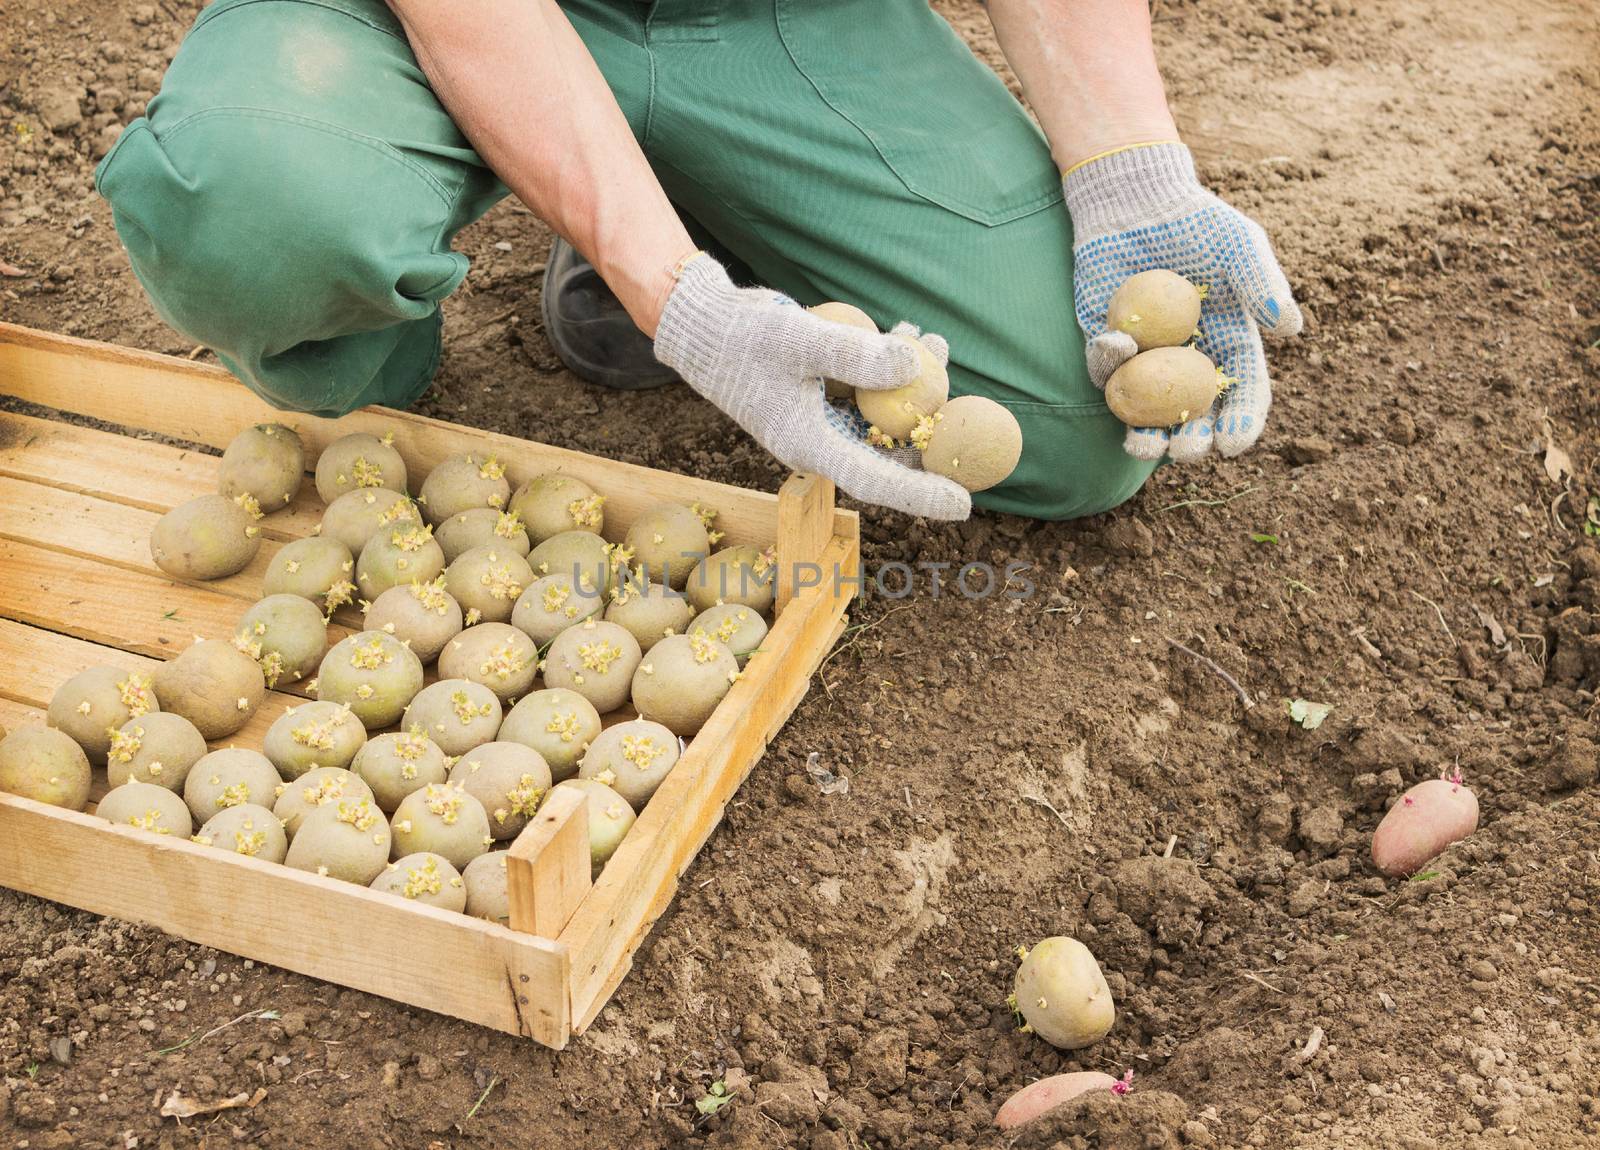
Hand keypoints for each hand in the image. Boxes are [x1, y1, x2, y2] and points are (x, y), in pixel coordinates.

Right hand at [653, 255, 970, 520]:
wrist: (702, 325)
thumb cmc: (740, 338)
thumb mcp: (798, 341)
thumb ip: (855, 355)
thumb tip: (914, 364)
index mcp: (811, 446)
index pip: (876, 481)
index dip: (922, 495)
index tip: (966, 504)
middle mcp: (821, 441)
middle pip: (890, 453)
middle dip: (932, 429)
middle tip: (964, 398)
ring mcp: (823, 420)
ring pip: (885, 418)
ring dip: (917, 388)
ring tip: (938, 342)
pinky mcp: (823, 397)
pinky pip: (871, 394)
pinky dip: (893, 369)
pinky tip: (909, 332)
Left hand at [1065, 142, 1302, 461]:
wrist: (1138, 203)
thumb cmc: (1198, 223)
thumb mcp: (1240, 247)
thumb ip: (1263, 285)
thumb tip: (1292, 329)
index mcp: (1229, 345)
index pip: (1241, 394)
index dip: (1241, 422)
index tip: (1235, 444)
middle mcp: (1187, 362)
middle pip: (1193, 415)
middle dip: (1192, 441)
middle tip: (1189, 451)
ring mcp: (1144, 358)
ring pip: (1145, 410)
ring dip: (1144, 435)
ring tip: (1143, 446)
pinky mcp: (1104, 344)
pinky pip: (1105, 368)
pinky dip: (1109, 366)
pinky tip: (1118, 350)